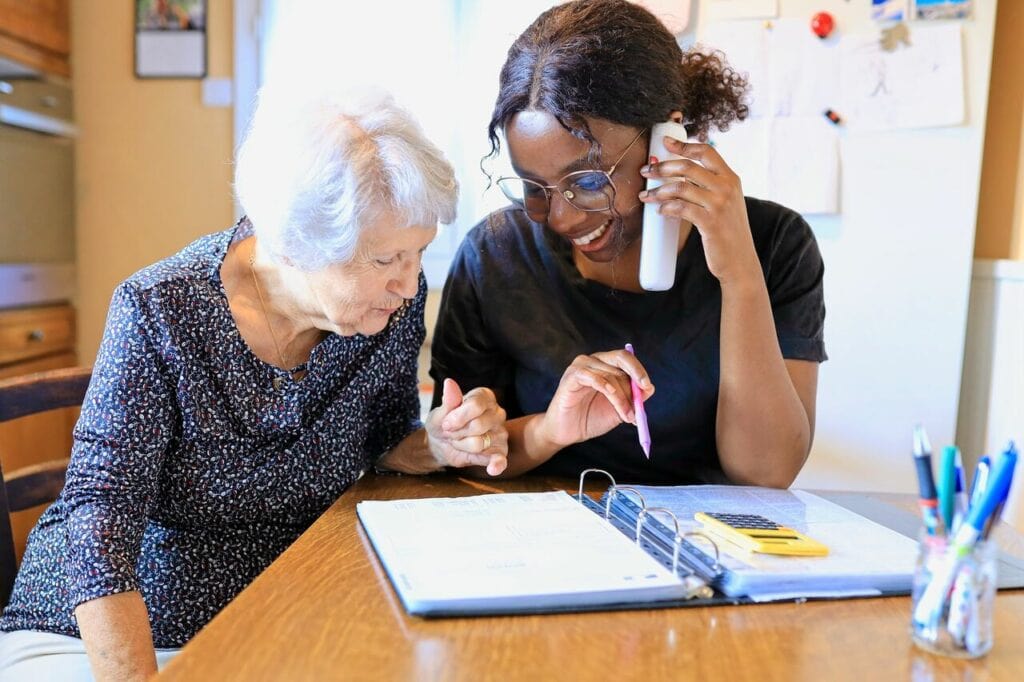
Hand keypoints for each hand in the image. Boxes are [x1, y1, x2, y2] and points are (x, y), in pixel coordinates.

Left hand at [425, 379, 507, 475]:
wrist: (440, 444)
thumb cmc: (442, 423)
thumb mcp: (440, 412)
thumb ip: (448, 401)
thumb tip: (449, 383)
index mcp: (484, 397)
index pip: (476, 405)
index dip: (458, 417)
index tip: (446, 423)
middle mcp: (496, 413)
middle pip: (478, 425)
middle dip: (458, 433)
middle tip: (452, 433)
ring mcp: (500, 433)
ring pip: (479, 443)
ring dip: (462, 445)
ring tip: (460, 441)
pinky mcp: (499, 452)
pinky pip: (501, 459)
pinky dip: (497, 464)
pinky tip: (492, 468)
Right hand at [539, 351, 653, 448]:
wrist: (566, 432)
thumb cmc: (590, 418)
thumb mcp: (618, 409)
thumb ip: (633, 398)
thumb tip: (649, 388)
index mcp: (605, 365)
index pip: (626, 359)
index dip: (639, 371)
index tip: (648, 387)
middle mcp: (593, 361)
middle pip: (620, 358)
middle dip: (635, 377)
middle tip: (642, 395)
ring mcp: (581, 367)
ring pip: (611, 374)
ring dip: (622, 398)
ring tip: (627, 416)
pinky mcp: (571, 376)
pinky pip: (593, 377)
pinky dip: (606, 387)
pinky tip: (611, 397)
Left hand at [639, 139, 761, 286]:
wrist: (739, 261)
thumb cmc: (726, 232)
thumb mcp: (725, 202)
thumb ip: (709, 186)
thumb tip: (676, 175)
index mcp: (731, 178)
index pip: (706, 151)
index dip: (684, 145)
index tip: (665, 142)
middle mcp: (727, 187)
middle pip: (688, 166)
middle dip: (662, 167)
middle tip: (645, 171)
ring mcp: (719, 204)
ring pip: (680, 187)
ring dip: (658, 191)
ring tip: (646, 196)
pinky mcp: (710, 222)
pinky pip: (681, 208)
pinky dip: (666, 208)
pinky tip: (660, 211)